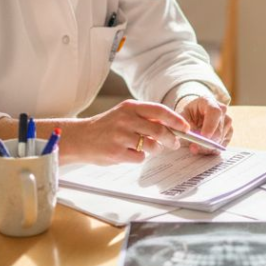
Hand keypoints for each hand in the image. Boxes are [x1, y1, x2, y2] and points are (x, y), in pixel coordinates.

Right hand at [62, 100, 189, 164]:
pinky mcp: (117, 152)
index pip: (160, 110)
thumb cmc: (106, 127)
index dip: (176, 119)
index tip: (185, 127)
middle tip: (174, 143)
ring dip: (155, 149)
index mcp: (130, 107)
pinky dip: (140, 157)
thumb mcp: (124, 114)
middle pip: (160, 130)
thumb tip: (172, 125)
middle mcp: (126, 119)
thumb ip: (144, 117)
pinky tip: (130, 153)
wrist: (80, 138)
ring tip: (148, 148)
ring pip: (152, 145)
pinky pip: (140, 157)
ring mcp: (121, 136)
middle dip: (171, 139)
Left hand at [175, 95, 232, 154]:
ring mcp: (227, 121)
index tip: (203, 137)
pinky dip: (212, 149)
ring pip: (220, 139)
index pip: (215, 112)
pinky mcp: (229, 131)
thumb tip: (187, 135)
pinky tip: (203, 148)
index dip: (210, 125)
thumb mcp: (183, 116)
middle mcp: (222, 110)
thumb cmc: (190, 114)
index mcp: (209, 102)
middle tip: (193, 148)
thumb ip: (183, 124)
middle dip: (206, 142)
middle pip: (218, 130)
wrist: (197, 114)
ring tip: (195, 147)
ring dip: (207, 147)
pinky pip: (223, 144)